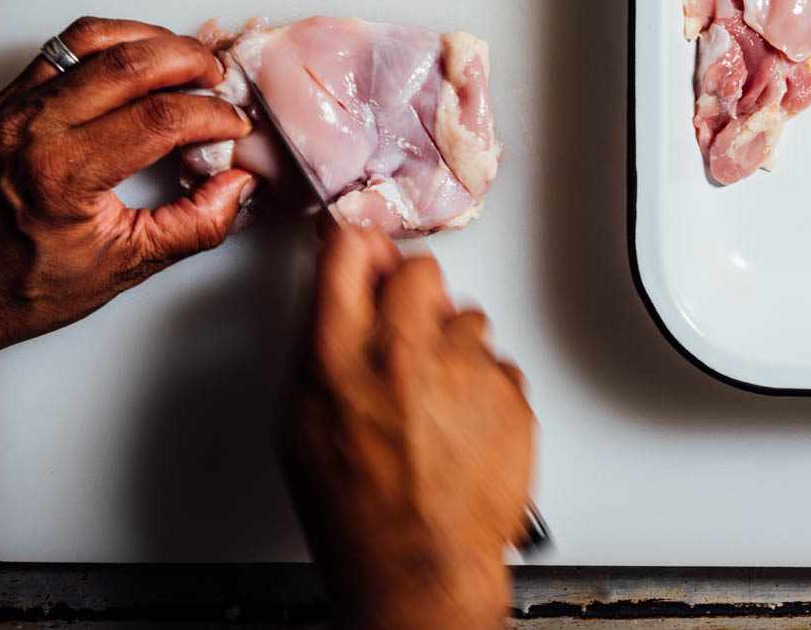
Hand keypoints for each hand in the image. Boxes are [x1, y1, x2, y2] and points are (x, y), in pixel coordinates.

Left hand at [0, 16, 255, 386]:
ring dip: (152, 39)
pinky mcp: (2, 100)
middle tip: (220, 79)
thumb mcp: (122, 268)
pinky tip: (135, 59)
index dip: (213, 116)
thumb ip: (192, 226)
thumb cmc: (16, 286)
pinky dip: (109, 43)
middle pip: (132, 62)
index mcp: (65, 175)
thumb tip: (237, 189)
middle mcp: (34, 129)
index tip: (234, 126)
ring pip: (94, 38)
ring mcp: (13, 107)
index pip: (160, 118)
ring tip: (184, 60)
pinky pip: (62, 48)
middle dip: (192, 61)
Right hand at [281, 225, 533, 629]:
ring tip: (435, 399)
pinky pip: (499, 364)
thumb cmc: (355, 511)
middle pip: (420, 269)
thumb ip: (321, 343)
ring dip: (453, 345)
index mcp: (339, 356)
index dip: (357, 241)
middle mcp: (404, 352)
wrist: (421, 569)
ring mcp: (465, 370)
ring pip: (468, 317)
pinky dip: (484, 387)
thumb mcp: (300, 423)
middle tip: (407, 329)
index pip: (349, 249)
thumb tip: (336, 290)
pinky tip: (463, 425)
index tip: (361, 242)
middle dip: (413, 293)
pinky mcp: (510, 392)